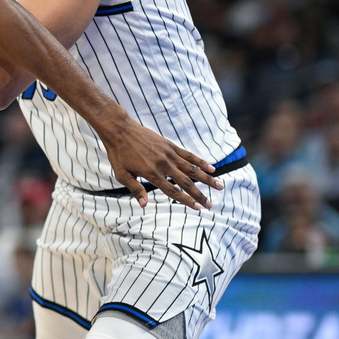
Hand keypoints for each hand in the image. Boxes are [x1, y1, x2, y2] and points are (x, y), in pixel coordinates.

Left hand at [105, 120, 223, 209]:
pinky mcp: (170, 145)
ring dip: (207, 179)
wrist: (120, 130)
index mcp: (152, 174)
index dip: (186, 201)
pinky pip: (189, 155)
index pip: (173, 191)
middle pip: (186, 182)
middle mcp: (164, 165)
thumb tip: (144, 205)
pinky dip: (201, 162)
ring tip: (220, 186)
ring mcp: (169, 154)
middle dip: (200, 195)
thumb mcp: (121, 174)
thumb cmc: (118, 154)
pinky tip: (211, 168)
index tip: (198, 208)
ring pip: (192, 169)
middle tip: (211, 205)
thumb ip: (135, 189)